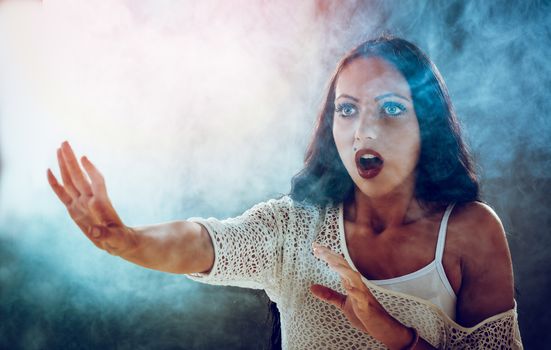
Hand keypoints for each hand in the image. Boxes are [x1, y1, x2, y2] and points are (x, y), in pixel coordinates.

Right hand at [47, 141, 136, 256]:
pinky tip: (49, 171)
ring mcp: (81, 203)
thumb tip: (94, 231)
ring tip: (60, 149)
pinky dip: (55, 183)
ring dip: (65, 165)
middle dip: (71, 160)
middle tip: (65, 142)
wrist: (118, 241)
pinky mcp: (74, 210)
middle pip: (79, 176)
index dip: (91, 171)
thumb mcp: (115, 239)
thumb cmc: (119, 240)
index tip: (84, 158)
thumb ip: (105, 234)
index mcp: (101, 204)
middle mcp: (89, 200)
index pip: (97, 182)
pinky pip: (62, 194)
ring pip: (70, 180)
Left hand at [310, 243, 413, 348]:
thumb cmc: (364, 314)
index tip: (315, 246)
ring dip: (343, 269)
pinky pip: (361, 297)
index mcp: (351, 282)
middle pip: (344, 266)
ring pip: (353, 277)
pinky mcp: (367, 306)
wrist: (382, 328)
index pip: (338, 264)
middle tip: (317, 248)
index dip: (327, 254)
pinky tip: (347, 287)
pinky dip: (355, 291)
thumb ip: (329, 295)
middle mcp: (357, 284)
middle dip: (331, 256)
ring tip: (330, 262)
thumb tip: (312, 287)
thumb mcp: (343, 303)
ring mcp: (363, 294)